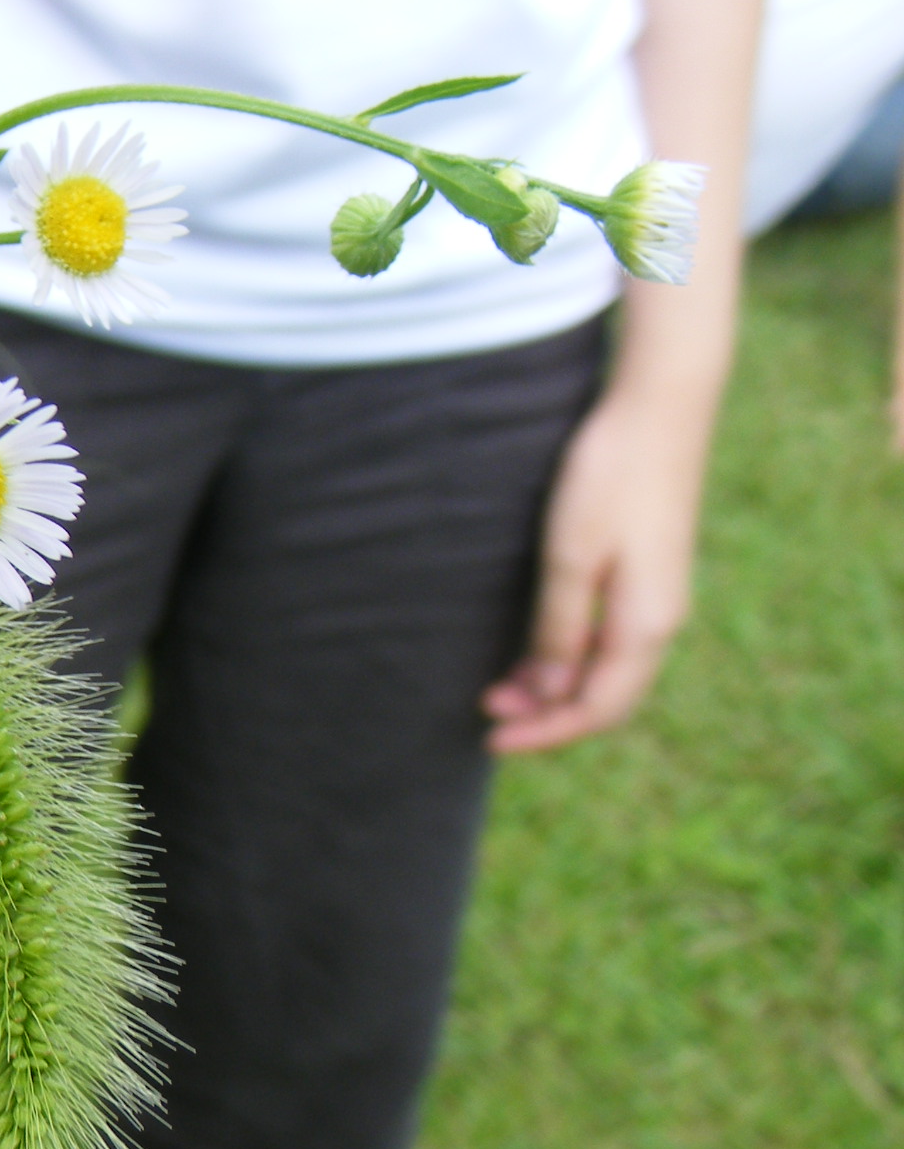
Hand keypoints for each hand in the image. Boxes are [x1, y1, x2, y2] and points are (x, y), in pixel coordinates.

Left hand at [481, 386, 705, 753]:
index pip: (596, 710)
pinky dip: (570, 656)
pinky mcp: (649, 573)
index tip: (490, 741)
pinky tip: (536, 650)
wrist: (659, 406)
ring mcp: (658, 597)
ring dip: (555, 686)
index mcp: (646, 625)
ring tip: (500, 689)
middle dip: (546, 716)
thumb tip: (552, 694)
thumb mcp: (570, 556)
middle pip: (605, 699)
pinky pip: (611, 639)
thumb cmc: (609, 475)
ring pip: (606, 670)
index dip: (543, 734)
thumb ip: (560, 629)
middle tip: (486, 715)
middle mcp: (661, 621)